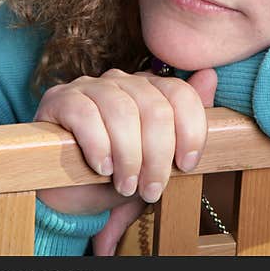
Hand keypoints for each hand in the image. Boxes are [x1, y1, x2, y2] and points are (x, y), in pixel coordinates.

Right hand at [34, 67, 217, 253]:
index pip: (180, 94)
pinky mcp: (59, 99)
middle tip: (151, 188)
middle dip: (158, 155)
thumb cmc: (117, 175)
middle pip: (154, 108)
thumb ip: (186, 122)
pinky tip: (102, 168)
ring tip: (126, 185)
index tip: (186, 165)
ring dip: (129, 156)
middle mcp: (122, 80)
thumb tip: (210, 75)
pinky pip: (85, 114)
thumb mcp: (158, 159)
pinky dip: (98, 145)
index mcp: (150, 89)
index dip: (190, 131)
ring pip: (122, 111)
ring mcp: (90, 86)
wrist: (69, 195)